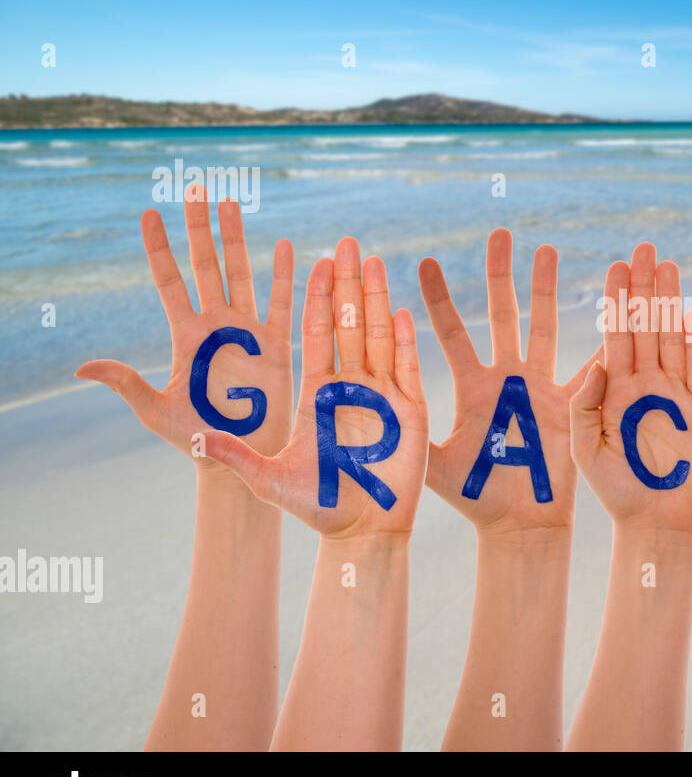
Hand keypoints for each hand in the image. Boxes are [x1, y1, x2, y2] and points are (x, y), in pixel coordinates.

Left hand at [76, 186, 292, 467]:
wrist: (240, 457)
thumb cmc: (197, 438)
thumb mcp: (155, 411)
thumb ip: (127, 383)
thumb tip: (84, 366)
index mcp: (187, 335)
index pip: (170, 280)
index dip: (159, 248)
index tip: (149, 214)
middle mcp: (217, 324)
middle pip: (206, 264)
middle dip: (200, 227)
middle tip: (196, 188)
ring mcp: (249, 332)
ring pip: (242, 274)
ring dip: (237, 239)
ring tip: (232, 204)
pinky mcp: (279, 346)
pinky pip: (284, 305)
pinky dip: (286, 277)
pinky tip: (287, 247)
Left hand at [202, 238, 429, 537]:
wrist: (362, 533)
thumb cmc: (316, 508)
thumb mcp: (266, 480)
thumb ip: (235, 456)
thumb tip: (196, 438)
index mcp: (317, 394)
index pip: (317, 336)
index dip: (316, 300)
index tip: (314, 264)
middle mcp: (350, 388)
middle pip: (349, 325)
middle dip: (348, 284)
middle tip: (347, 242)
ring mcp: (383, 396)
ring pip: (379, 337)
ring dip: (376, 299)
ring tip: (374, 261)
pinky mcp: (411, 412)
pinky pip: (406, 368)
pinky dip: (403, 341)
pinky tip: (400, 311)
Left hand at [419, 228, 597, 537]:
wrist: (521, 525)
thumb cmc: (476, 499)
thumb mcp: (433, 466)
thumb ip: (408, 435)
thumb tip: (361, 415)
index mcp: (472, 387)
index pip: (451, 331)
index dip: (437, 298)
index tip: (423, 261)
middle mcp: (506, 379)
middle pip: (502, 313)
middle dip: (501, 274)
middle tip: (499, 232)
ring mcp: (541, 388)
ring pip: (544, 326)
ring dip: (546, 289)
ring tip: (547, 249)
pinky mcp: (572, 405)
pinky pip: (589, 368)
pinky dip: (601, 340)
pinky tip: (610, 307)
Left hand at [570, 243, 691, 530]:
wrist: (654, 523)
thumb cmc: (614, 492)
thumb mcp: (585, 449)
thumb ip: (585, 405)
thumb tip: (598, 361)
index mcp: (612, 390)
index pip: (615, 336)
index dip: (616, 301)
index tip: (615, 265)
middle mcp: (642, 385)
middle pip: (644, 326)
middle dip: (643, 287)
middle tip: (643, 248)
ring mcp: (672, 395)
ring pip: (671, 338)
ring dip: (670, 301)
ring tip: (668, 264)